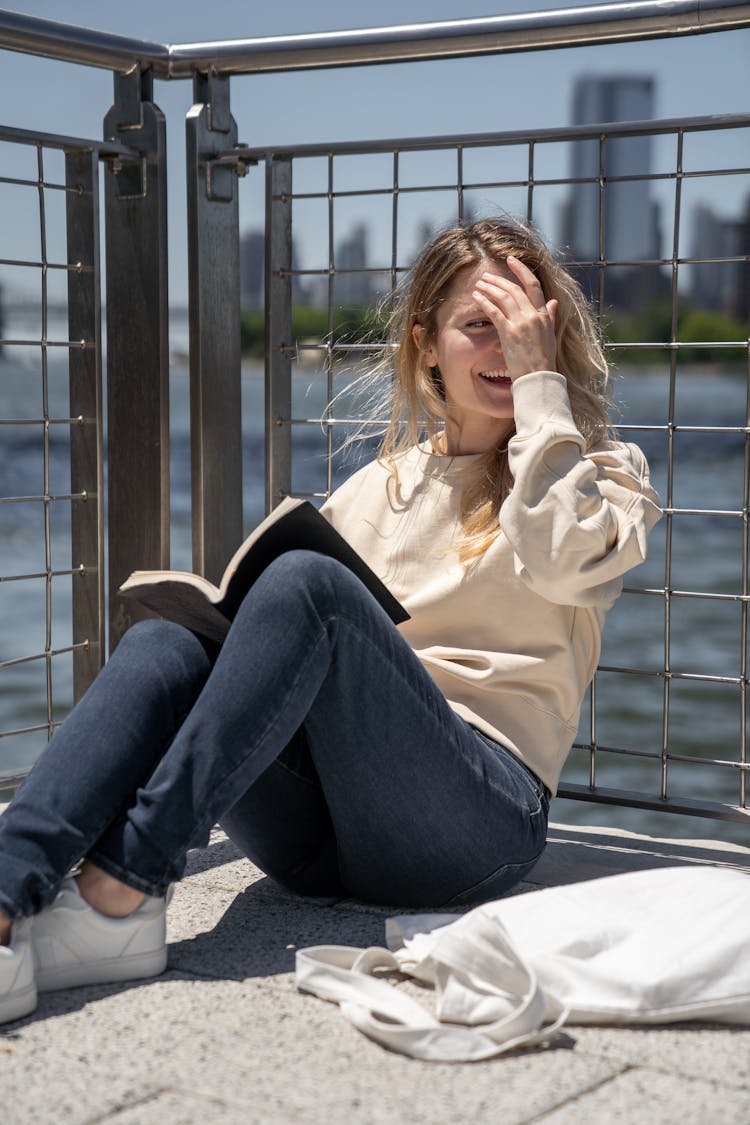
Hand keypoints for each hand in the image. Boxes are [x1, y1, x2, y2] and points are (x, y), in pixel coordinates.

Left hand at [472, 256, 557, 381]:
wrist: (538, 377)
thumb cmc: (543, 360)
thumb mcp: (550, 335)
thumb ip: (551, 316)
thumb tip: (554, 302)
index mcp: (544, 314)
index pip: (533, 285)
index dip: (521, 270)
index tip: (511, 261)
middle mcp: (533, 315)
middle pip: (514, 289)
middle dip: (499, 280)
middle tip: (486, 276)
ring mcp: (521, 323)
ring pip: (503, 297)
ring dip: (489, 288)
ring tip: (479, 284)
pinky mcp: (509, 333)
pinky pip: (494, 312)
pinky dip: (485, 302)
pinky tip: (476, 297)